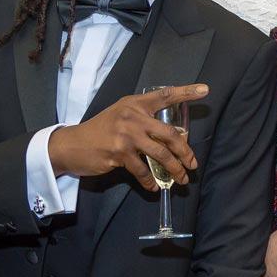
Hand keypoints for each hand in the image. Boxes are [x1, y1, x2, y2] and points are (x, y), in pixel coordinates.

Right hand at [47, 84, 207, 190]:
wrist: (71, 144)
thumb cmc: (101, 130)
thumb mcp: (122, 115)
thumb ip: (144, 119)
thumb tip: (173, 137)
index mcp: (135, 104)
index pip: (165, 95)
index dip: (186, 92)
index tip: (205, 90)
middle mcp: (132, 117)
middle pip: (170, 134)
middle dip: (185, 151)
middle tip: (193, 163)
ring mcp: (125, 136)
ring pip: (160, 155)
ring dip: (174, 170)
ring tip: (182, 178)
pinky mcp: (118, 154)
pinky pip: (142, 170)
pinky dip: (151, 181)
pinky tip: (155, 187)